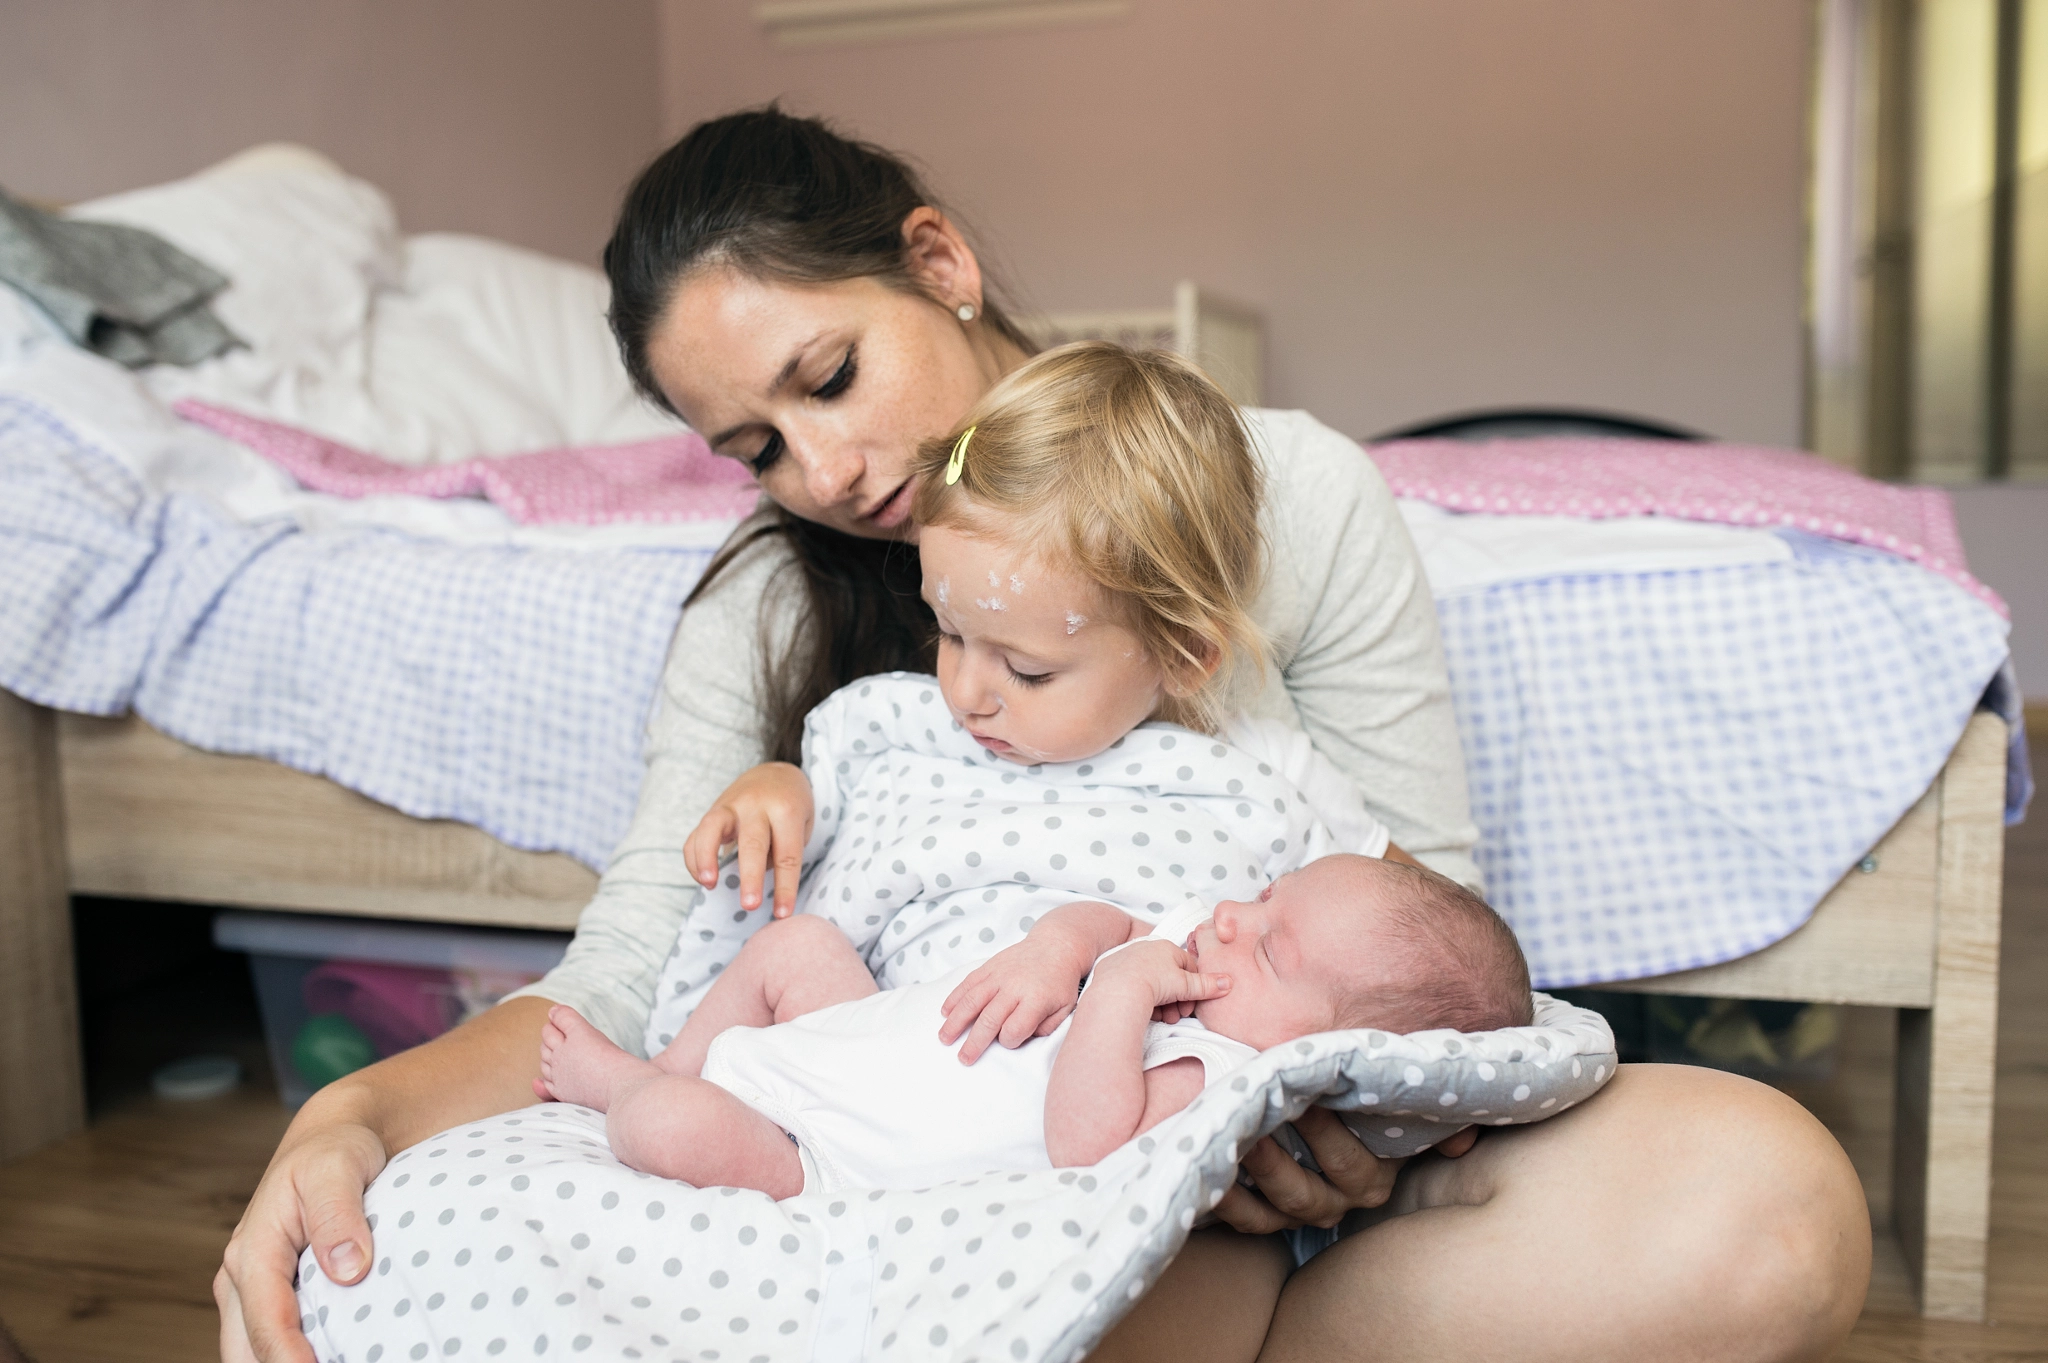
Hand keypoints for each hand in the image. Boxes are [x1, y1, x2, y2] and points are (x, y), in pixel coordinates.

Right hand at [216, 1114, 387, 1362]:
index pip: (267, 1322)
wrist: (330, 1141)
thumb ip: (339, 1217)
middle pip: (249, 1351)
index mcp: (252, 1251)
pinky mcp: (269, 1297)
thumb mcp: (337, 1168)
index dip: (289, 1359)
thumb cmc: (335, 1151)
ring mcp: (251, 1291)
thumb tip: (348, 1270)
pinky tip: (332, 1356)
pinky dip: (290, 1357)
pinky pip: (270, 1341)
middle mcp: (241, 1277)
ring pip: (253, 1352)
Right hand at [682, 762, 813, 915]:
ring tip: (709, 885)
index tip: (783, 914)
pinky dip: (695, 858)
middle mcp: (756, 805)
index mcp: (786, 809)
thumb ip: (783, 849)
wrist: (775, 772)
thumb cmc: (792, 806)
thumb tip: (758, 880)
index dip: (785, 887)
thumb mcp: (802, 824)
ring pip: (713, 829)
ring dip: (708, 858)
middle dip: (751, 876)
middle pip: (753, 843)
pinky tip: (703, 879)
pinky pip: (696, 834)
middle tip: (750, 905)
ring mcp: (730, 805)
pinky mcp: (712, 810)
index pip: (787, 854)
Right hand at [939, 934, 1088, 1063]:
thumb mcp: (1066, 1009)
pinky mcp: (990, 967)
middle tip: (963, 1058)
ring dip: (956, 1021)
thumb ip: (1047, 1028)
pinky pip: (968, 983)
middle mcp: (1015, 987)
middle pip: (989, 1019)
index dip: (1009, 1041)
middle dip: (974, 1042)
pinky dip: (954, 998)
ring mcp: (999, 975)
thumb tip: (1024, 1039)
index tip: (1008, 1042)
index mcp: (1036, 1000)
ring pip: (972, 1000)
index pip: (1015, 1029)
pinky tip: (945, 1012)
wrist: (1055, 946)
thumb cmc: (1060, 983)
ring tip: (944, 1038)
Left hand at [1090, 939, 1230, 1013]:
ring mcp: (1128, 959)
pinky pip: (1134, 986)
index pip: (1188, 966)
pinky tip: (1146, 1013)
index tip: (1193, 1003)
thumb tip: (1227, 982)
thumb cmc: (1153, 981)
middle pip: (1169, 978)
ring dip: (1162, 1003)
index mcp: (1166, 947)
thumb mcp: (1186, 985)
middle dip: (1177, 1000)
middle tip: (1179, 1015)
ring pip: (1152, 984)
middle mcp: (1146, 949)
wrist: (1118, 989)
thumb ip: (1208, 985)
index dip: (1194, 987)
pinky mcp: (1112, 972)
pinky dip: (1142, 1000)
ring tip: (1164, 1018)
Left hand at [1205, 1108, 1480, 1232]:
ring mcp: (1301, 1210)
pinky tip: (1205, 1172)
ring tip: (1225, 1144)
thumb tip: (1460, 1141)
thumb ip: (1435, 1119)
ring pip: (1272, 1209)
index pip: (1349, 1163)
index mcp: (1372, 1176)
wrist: (1328, 1113)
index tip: (1302, 1098)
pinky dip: (1223, 1199)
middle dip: (1275, 1160)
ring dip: (1246, 1178)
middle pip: (1305, 1193)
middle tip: (1248, 1122)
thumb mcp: (1402, 1105)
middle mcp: (1338, 1201)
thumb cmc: (1367, 1099)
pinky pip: (1244, 1218)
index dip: (1324, 1133)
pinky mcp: (1267, 1215)